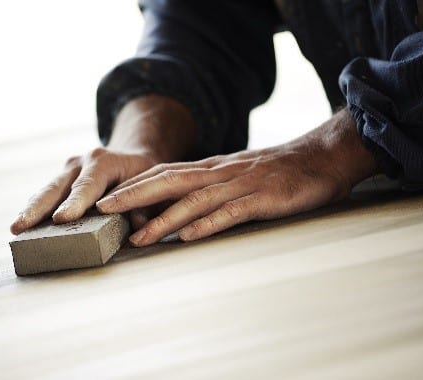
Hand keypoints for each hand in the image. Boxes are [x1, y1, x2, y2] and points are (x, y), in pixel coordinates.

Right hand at [10, 94, 197, 234]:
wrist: (133, 156)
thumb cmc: (143, 174)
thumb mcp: (151, 185)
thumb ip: (145, 206)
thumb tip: (138, 228)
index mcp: (104, 162)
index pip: (88, 185)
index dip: (75, 203)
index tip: (62, 219)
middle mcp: (82, 162)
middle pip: (57, 187)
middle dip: (39, 208)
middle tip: (21, 226)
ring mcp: (69, 169)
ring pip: (46, 190)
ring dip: (30, 210)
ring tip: (15, 228)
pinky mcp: (62, 179)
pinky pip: (46, 194)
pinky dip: (34, 208)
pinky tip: (22, 224)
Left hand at [96, 109, 377, 245]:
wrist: (319, 157)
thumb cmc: (275, 171)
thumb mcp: (235, 175)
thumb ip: (208, 187)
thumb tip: (177, 210)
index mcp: (211, 168)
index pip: (164, 173)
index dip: (133, 186)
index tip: (105, 198)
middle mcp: (219, 173)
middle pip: (169, 182)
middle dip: (134, 196)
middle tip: (103, 210)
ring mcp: (240, 185)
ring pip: (194, 200)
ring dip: (164, 219)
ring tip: (138, 237)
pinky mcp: (262, 199)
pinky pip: (230, 213)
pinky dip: (207, 224)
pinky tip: (188, 237)